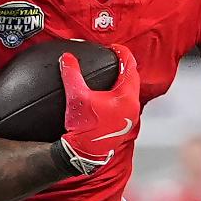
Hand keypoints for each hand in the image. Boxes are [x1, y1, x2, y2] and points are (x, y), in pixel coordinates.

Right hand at [56, 44, 141, 173]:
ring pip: (132, 92)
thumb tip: (67, 57)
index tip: (114, 48)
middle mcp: (133, 105)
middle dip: (125, 66)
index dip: (122, 53)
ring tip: (114, 74)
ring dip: (124, 81)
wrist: (85, 153)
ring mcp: (131, 117)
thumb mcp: (76, 97)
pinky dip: (122, 94)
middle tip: (115, 58)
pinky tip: (111, 95)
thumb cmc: (84, 127)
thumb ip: (72, 74)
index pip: (130, 66)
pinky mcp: (125, 125)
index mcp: (126, 95)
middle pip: (134, 78)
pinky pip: (128, 103)